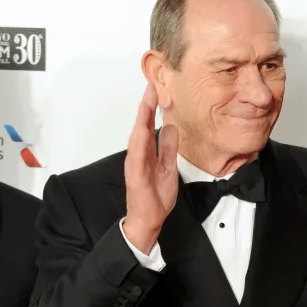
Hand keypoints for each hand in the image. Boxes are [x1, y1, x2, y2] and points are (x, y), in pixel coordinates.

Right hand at [123, 83, 178, 253]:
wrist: (149, 219)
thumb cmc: (156, 196)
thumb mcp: (169, 168)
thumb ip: (168, 148)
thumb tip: (171, 128)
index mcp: (147, 153)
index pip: (149, 126)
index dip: (152, 108)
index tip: (155, 90)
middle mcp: (139, 155)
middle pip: (142, 127)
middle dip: (146, 107)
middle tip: (151, 87)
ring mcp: (136, 165)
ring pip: (138, 138)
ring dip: (141, 120)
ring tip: (146, 103)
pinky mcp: (135, 176)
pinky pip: (137, 158)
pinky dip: (139, 144)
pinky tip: (142, 131)